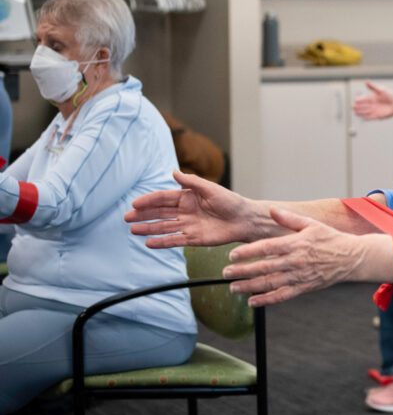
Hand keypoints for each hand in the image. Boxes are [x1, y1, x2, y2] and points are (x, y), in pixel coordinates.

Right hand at [125, 170, 256, 248]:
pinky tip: (149, 243)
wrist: (244, 220)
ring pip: (163, 227)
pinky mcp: (193, 238)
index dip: (149, 201)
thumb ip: (192, 182)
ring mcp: (187, 225)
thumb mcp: (211, 189)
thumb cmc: (230, 202)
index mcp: (187, 197)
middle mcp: (184, 211)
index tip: (134, 203)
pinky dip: (162, 242)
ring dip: (148, 228)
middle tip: (126, 218)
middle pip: (159, 213)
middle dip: (143, 215)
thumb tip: (173, 172)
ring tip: (133, 230)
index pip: (163, 198)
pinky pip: (174, 240)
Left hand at [222, 207, 390, 306]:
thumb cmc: (331, 238)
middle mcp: (296, 261)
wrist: (352, 258)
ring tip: (233, 288)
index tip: (232, 255)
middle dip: (242, 271)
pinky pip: (282, 296)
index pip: (266, 248)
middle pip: (264, 267)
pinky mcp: (304, 288)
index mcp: (296, 243)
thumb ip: (289, 218)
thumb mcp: (311, 224)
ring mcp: (300, 276)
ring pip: (270, 283)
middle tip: (225, 273)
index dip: (247, 252)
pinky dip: (266, 300)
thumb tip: (271, 210)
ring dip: (250, 287)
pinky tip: (252, 302)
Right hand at [353, 80, 392, 120]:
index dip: (359, 100)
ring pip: (365, 112)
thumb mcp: (381, 90)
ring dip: (361, 112)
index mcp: (372, 97)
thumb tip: (366, 81)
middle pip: (363, 106)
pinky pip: (371, 117)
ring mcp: (374, 110)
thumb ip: (373, 87)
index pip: (364, 99)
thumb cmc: (390, 96)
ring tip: (356, 112)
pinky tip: (364, 118)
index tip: (355, 100)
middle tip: (354, 107)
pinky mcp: (377, 116)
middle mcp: (372, 104)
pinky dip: (367, 117)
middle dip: (358, 107)